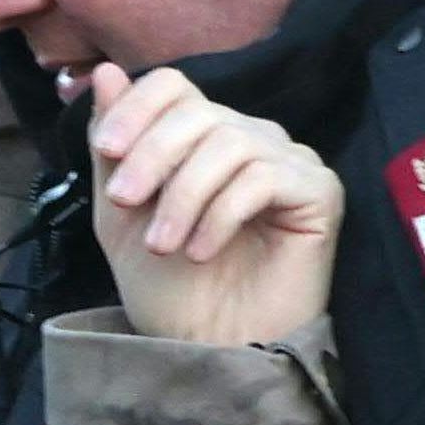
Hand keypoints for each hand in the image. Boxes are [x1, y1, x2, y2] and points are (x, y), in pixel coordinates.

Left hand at [84, 67, 340, 350]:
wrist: (207, 351)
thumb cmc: (169, 289)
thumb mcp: (121, 214)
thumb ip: (113, 147)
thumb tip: (106, 73)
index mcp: (201, 138)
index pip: (175, 86)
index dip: (138, 107)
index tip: (108, 150)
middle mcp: (248, 139)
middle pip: (199, 111)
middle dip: (153, 156)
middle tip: (126, 203)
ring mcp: (287, 162)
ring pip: (229, 143)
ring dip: (184, 195)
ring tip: (164, 244)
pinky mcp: (318, 192)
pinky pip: (264, 176)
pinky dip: (222, 213)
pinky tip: (202, 251)